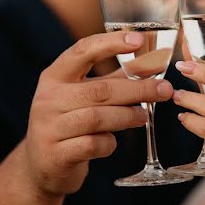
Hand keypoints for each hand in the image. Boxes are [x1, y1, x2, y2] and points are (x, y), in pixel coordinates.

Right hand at [24, 31, 174, 195]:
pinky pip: (92, 145)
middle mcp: (48, 99)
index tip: (139, 39)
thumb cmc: (70, 123)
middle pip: (100, 90)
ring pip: (97, 118)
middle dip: (137, 89)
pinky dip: (108, 143)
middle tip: (164, 89)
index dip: (111, 43)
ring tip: (143, 116)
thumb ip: (116, 79)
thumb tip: (153, 61)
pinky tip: (112, 142)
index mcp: (54, 76)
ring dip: (127, 116)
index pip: (82, 51)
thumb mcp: (85, 96)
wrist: (41, 165)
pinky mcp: (56, 155)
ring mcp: (48, 128)